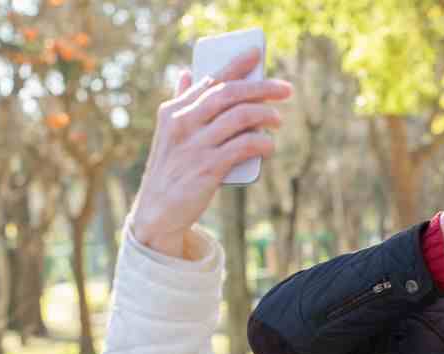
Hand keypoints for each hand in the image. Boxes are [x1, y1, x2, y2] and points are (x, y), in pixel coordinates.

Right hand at [128, 49, 292, 257]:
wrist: (158, 210)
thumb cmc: (171, 168)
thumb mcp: (168, 132)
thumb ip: (180, 102)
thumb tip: (186, 72)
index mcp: (173, 111)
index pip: (209, 80)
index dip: (235, 65)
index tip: (256, 53)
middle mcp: (183, 123)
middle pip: (229, 93)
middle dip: (261, 87)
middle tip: (285, 89)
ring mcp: (195, 145)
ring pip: (239, 116)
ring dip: (265, 115)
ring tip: (278, 119)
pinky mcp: (208, 168)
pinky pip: (243, 146)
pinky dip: (261, 142)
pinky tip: (270, 145)